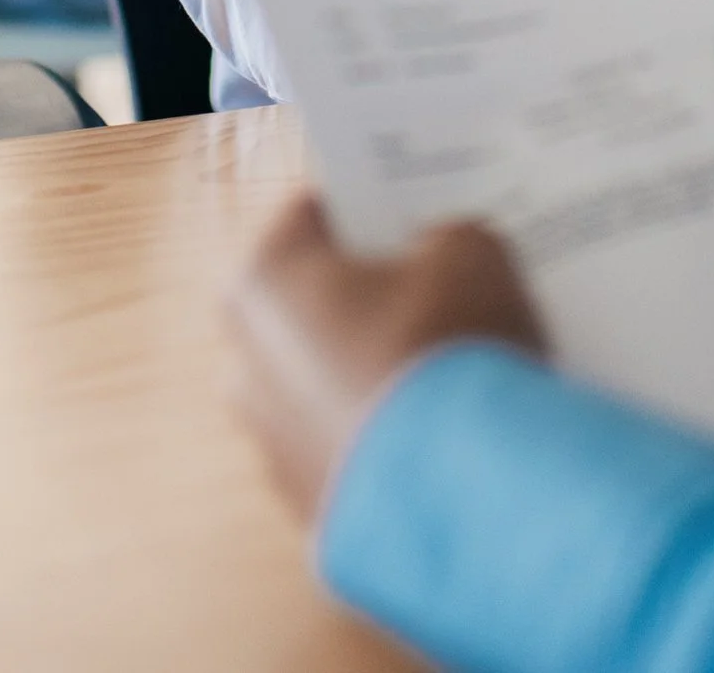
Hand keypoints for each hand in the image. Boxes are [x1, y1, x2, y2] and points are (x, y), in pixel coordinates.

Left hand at [226, 191, 547, 520]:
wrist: (457, 494)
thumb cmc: (442, 345)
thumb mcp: (469, 252)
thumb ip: (446, 239)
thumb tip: (439, 259)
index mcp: (262, 280)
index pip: (315, 215)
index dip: (373, 206)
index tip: (420, 209)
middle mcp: (244, 362)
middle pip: (321, 301)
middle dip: (377, 292)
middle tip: (449, 280)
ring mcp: (272, 446)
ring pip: (335, 379)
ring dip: (384, 368)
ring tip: (463, 361)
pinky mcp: (310, 507)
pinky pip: (357, 445)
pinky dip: (395, 434)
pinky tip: (455, 424)